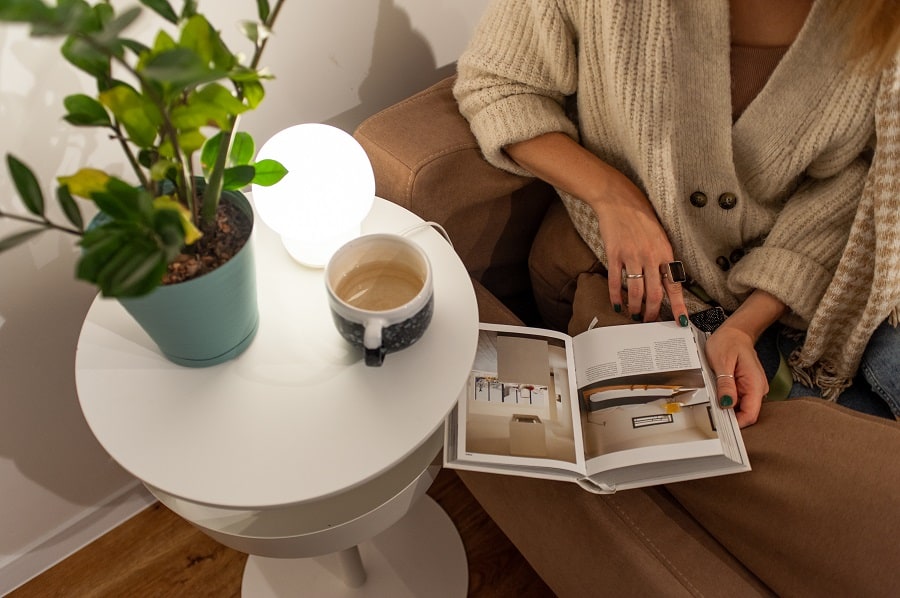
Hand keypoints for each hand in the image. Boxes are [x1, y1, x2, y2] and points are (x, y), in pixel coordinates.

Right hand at [588, 169, 687, 324]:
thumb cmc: (641, 217)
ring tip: (635, 314)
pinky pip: (615, 282)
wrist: (620, 200)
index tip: (680, 321)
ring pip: (636, 291)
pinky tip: (617, 304)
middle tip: (650, 321)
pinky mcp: (615, 255)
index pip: (675, 285)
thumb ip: (664, 257)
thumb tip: (667, 280)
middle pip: (655, 293)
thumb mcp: (661, 236)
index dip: (678, 306)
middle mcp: (650, 256)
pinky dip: (616, 296)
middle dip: (653, 312)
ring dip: (635, 307)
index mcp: (665, 252)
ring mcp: (632, 256)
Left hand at [703, 290, 786, 426]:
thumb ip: (725, 384)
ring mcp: (752, 388)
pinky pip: (737, 399)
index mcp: (755, 384)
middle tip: (711, 410)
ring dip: (726, 407)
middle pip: (745, 413)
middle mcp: (757, 389)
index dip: (736, 423)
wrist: (735, 332)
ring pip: (740, 407)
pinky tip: (718, 392)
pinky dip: (726, 399)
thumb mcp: (722, 362)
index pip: (750, 414)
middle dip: (729, 416)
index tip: (720, 425)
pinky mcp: (746, 387)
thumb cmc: (728, 342)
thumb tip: (727, 404)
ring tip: (713, 396)